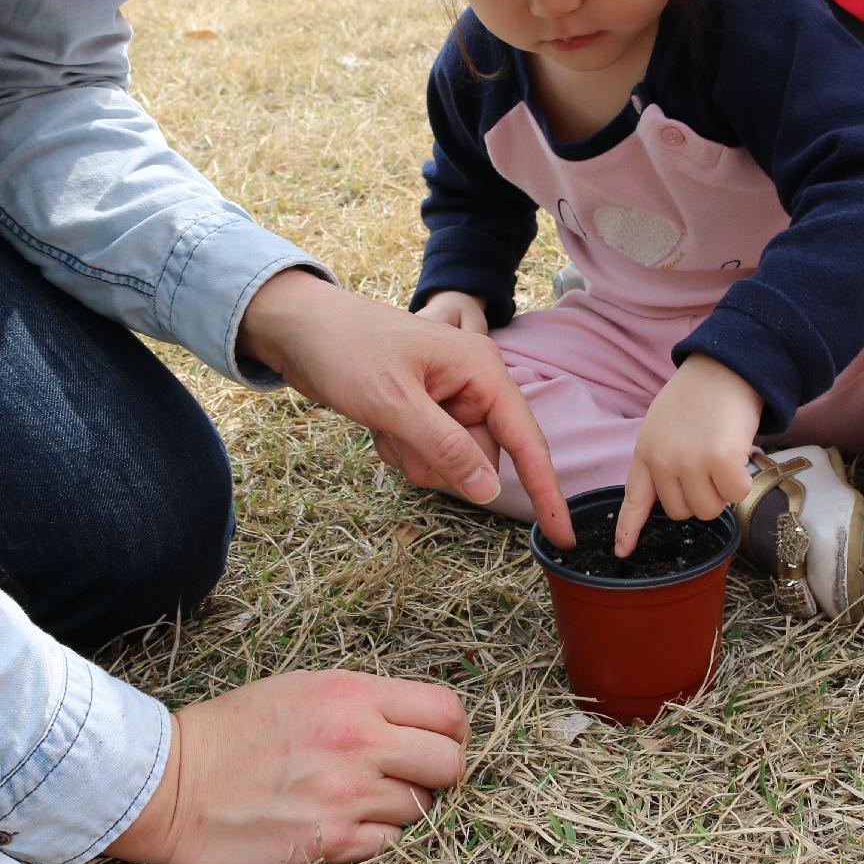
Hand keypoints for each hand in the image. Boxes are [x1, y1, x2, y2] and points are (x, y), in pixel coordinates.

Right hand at [106, 670, 467, 863]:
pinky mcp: (332, 842)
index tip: (435, 742)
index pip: (446, 711)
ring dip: (400, 808)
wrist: (172, 784)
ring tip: (360, 801)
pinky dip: (374, 839)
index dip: (450, 731)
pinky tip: (340, 826)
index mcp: (352, 695)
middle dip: (439, 773)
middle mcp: (358, 741)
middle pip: (450, 763)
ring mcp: (348, 795)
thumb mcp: (302, 689)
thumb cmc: (233, 733)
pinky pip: (389, 844)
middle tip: (410, 778)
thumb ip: (363, 700)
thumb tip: (414, 720)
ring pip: (422, 808)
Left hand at [238, 270, 571, 545]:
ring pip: (452, 461)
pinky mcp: (424, 411)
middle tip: (397, 434)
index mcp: (482, 370)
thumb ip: (446, 448)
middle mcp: (473, 384)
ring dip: (414, 456)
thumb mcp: (395, 403)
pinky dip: (400, 448)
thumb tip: (489, 491)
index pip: (526, 439)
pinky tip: (376, 423)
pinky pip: (427, 452)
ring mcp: (448, 398)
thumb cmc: (347, 351)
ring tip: (382, 423)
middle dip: (439, 462)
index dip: (546, 490)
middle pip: (482, 458)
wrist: (300, 328)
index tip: (563, 536)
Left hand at [614, 355, 762, 554]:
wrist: (725, 366)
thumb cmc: (699, 396)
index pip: (634, 500)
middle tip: (710, 464)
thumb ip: (662, 459)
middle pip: (682, 513)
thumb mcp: (663, 425)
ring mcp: (690, 461)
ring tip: (723, 455)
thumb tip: (674, 496)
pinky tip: (739, 454)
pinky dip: (743, 482)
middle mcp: (663, 460)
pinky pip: (736, 496)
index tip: (622, 553)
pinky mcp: (720, 460)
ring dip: (723, 491)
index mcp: (645, 452)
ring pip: (709, 510)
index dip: (629, 530)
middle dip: (701, 496)